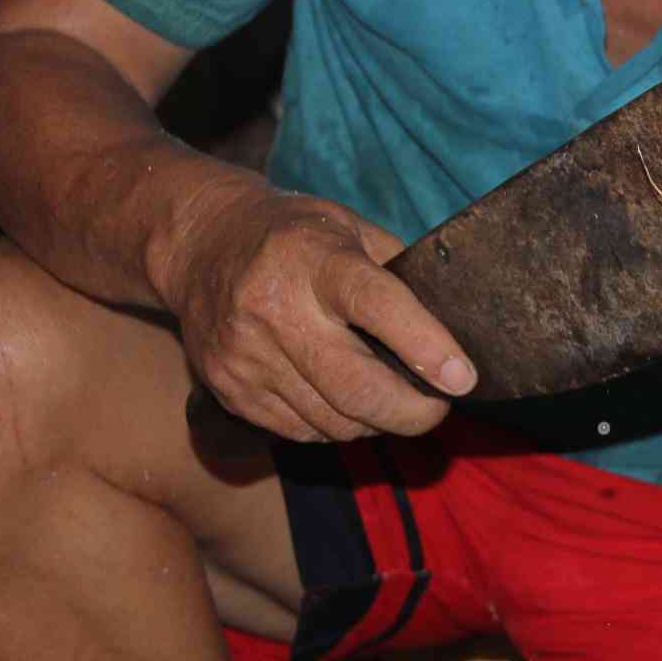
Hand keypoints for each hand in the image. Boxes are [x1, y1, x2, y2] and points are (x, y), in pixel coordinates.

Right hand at [156, 182, 474, 442]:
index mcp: (312, 258)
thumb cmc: (293, 237)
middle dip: (413, 412)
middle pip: (357, 388)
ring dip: (377, 422)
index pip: (377, 305)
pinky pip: (303, 432)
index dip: (427, 347)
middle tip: (437, 408)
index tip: (463, 378)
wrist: (198, 247)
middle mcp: (272, 308)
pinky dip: (337, 427)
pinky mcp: (229, 390)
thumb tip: (455, 337)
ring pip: (335, 421)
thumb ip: (401, 275)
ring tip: (390, 400)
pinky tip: (343, 402)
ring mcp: (245, 355)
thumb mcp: (350, 228)